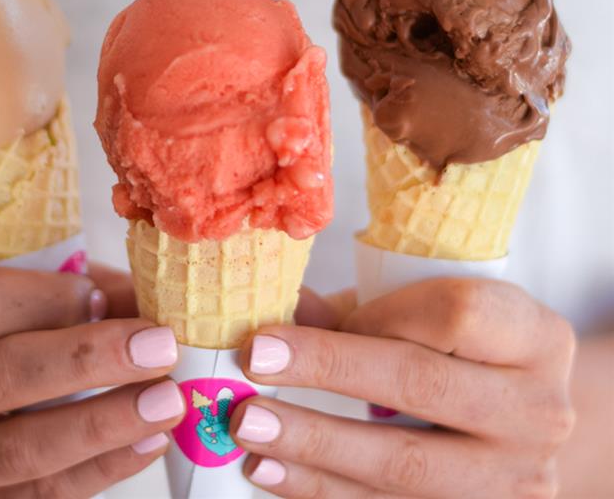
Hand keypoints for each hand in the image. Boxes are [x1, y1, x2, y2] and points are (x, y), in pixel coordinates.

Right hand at [0, 265, 184, 497]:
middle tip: (159, 347)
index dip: (43, 299)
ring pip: (20, 449)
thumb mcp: (16, 296)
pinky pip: (43, 493)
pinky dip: (104, 466)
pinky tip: (150, 440)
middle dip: (89, 361)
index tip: (101, 296)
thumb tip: (158, 307)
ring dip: (106, 424)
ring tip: (167, 401)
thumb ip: (78, 293)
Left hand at [231, 279, 575, 497]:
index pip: (459, 314)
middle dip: (329, 371)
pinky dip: (323, 491)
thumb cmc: (467, 356)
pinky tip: (272, 472)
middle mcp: (537, 411)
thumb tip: (275, 306)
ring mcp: (513, 479)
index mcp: (534, 338)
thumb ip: (362, 310)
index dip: (380, 313)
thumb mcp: (434, 316)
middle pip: (423, 386)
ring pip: (404, 467)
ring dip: (314, 447)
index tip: (330, 312)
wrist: (520, 427)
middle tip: (255, 362)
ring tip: (249, 429)